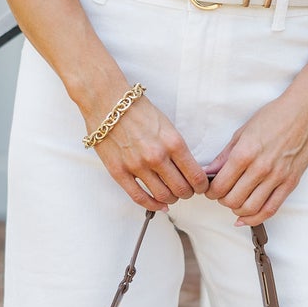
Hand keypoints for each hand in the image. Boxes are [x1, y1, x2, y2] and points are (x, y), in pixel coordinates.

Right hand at [91, 94, 209, 210]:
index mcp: (173, 143)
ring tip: (171, 194)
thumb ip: (177, 148)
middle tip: (186, 191)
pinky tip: (158, 205)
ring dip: (171, 199)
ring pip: (163, 196)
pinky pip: (139, 197)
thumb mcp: (167, 125)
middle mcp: (157, 156)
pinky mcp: (119, 172)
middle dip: (187, 193)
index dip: (201, 186)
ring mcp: (137, 166)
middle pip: (181, 189)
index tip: (200, 187)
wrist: (107, 101)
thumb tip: (189, 170)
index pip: (196, 176)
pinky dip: (152, 205)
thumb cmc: (137, 110)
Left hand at [203, 88, 307, 225]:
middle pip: (232, 200)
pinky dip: (255, 218)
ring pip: (250, 208)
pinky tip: (246, 217)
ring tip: (235, 201)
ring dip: (237, 209)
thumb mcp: (242, 132)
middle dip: (222, 200)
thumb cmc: (274, 117)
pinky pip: (270, 209)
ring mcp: (277, 177)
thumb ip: (224, 156)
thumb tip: (208, 172)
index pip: (220, 186)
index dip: (210, 192)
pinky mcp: (290, 183)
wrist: (305, 112)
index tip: (210, 189)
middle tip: (221, 194)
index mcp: (245, 153)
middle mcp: (260, 168)